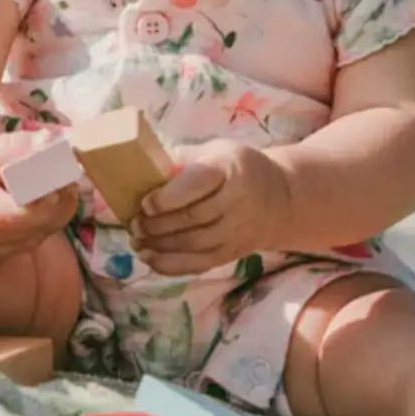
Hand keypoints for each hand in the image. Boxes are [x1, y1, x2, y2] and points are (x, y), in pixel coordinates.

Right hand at [0, 131, 80, 260]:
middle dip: (60, 194)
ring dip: (61, 203)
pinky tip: (53, 189)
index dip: (45, 197)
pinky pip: (44, 232)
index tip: (61, 173)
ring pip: (47, 229)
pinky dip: (55, 211)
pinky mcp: (10, 253)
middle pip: (39, 223)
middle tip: (71, 166)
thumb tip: (48, 142)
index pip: (19, 214)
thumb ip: (12, 146)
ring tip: (62, 174)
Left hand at [129, 140, 289, 275]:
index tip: (144, 203)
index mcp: (232, 170)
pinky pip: (201, 264)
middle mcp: (238, 203)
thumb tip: (145, 166)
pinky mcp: (233, 253)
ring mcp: (237, 232)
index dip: (169, 197)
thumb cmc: (239, 167)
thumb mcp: (218, 149)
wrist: (281, 199)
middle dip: (158, 225)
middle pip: (194, 218)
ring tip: (136, 242)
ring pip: (195, 245)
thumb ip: (186, 158)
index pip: (198, 184)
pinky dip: (172, 266)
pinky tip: (150, 259)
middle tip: (134, 225)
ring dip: (161, 247)